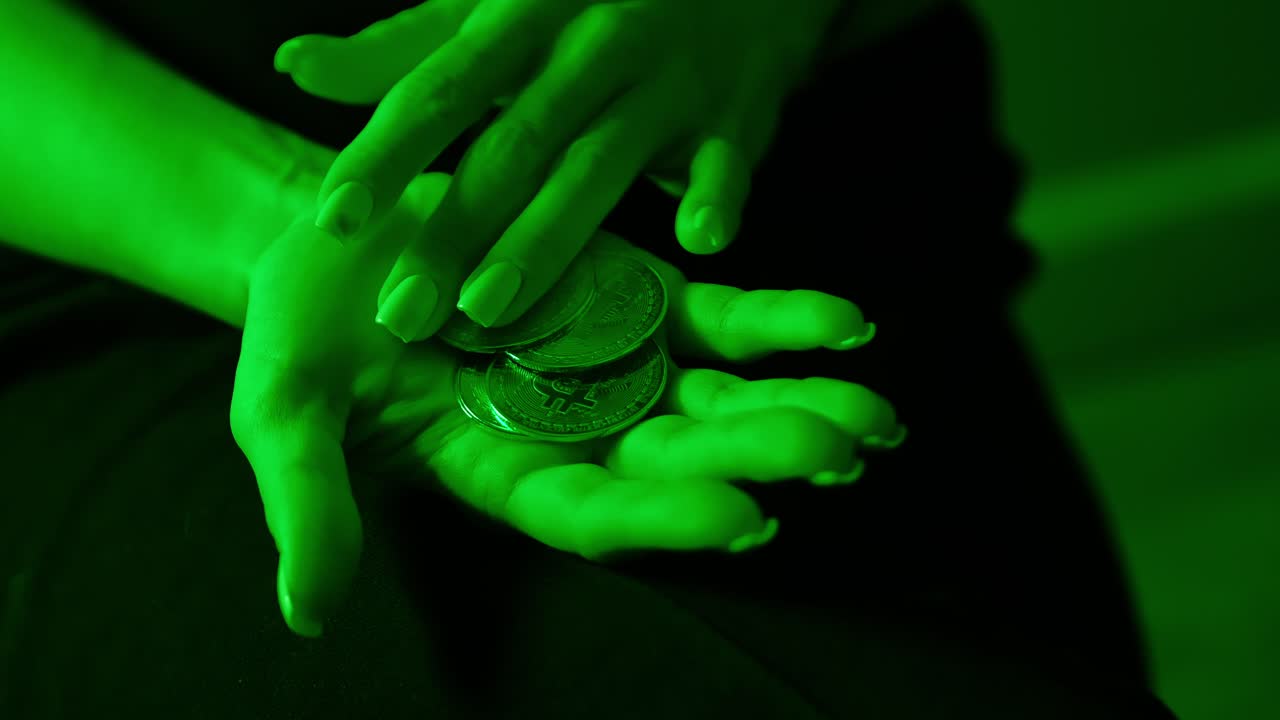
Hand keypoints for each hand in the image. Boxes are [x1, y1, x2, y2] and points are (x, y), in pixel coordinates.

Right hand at [230, 172, 895, 637]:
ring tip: (873, 417)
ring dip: (798, 406)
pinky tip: (848, 325)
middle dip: (760, 457)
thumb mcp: (284, 410)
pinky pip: (728, 319)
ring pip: (724, 399)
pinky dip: (786, 320)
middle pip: (683, 459)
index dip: (666, 519)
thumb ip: (307, 499)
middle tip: (837, 451)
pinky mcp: (647, 297)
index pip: (596, 511)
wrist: (343, 231)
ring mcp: (623, 364)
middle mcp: (580, 429)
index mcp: (505, 469)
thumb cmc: (302, 327)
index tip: (742, 520)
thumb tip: (303, 616)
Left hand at [273, 0, 840, 341]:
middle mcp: (590, 44)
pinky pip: (726, 161)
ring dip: (545, 239)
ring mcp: (666, 80)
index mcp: (521, 14)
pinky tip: (697, 242)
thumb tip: (296, 69)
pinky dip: (715, 197)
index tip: (334, 220)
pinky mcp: (733, 117)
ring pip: (597, 167)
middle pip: (511, 146)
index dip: (386, 154)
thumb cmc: (587, 0)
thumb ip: (399, 48)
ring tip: (488, 312)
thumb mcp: (492, 8)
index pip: (439, 87)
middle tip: (401, 314)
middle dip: (453, 231)